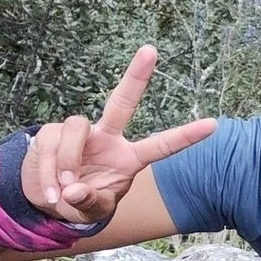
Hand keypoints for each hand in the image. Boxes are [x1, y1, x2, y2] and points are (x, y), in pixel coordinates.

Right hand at [20, 46, 216, 222]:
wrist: (47, 200)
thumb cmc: (80, 201)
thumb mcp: (92, 210)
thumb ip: (90, 202)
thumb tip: (75, 190)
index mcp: (128, 158)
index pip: (161, 146)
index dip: (185, 137)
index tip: (212, 125)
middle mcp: (107, 138)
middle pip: (122, 102)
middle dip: (136, 76)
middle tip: (151, 50)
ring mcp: (80, 132)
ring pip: (76, 129)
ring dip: (68, 162)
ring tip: (62, 192)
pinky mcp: (52, 133)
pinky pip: (49, 148)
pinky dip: (47, 175)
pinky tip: (49, 194)